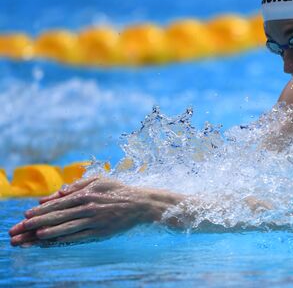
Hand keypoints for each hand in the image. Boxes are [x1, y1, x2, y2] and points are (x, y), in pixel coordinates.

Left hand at [9, 177, 157, 246]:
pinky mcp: (100, 233)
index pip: (58, 203)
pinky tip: (50, 244)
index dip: (40, 210)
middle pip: (57, 217)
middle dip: (35, 223)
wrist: (141, 204)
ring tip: (29, 238)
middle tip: (19, 230)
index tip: (25, 215)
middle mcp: (87, 208)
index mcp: (86, 194)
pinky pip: (78, 238)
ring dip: (45, 234)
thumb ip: (76, 186)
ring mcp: (94, 221)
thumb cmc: (118, 191)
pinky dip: (62, 241)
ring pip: (65, 228)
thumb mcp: (98, 181)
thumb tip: (55, 193)